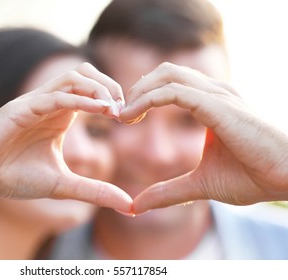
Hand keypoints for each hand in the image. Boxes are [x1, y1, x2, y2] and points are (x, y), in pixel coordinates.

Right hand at [0, 63, 131, 212]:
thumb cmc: (14, 176)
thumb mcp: (63, 184)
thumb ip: (95, 191)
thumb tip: (128, 205)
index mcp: (60, 115)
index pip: (93, 92)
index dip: (114, 99)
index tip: (130, 118)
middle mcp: (50, 104)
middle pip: (86, 75)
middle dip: (110, 86)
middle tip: (124, 109)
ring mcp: (35, 103)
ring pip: (72, 78)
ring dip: (97, 88)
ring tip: (114, 109)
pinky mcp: (20, 108)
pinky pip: (54, 96)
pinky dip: (79, 99)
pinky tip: (99, 109)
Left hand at [120, 62, 287, 212]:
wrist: (287, 178)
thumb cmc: (252, 177)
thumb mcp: (199, 184)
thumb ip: (168, 192)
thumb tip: (136, 206)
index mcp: (210, 103)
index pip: (168, 84)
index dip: (142, 97)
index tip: (124, 119)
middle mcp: (213, 92)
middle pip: (164, 72)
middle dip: (136, 90)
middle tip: (119, 114)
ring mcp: (217, 94)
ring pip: (166, 75)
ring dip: (138, 92)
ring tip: (123, 116)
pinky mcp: (217, 104)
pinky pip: (173, 92)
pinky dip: (147, 100)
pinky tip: (132, 117)